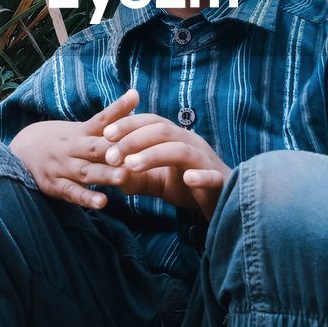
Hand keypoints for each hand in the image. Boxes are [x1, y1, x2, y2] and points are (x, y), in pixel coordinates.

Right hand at [8, 90, 143, 209]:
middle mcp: (71, 147)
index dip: (118, 108)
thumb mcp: (81, 127)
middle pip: (95, 147)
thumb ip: (109, 118)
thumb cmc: (62, 139)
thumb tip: (136, 95)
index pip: (101, 118)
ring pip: (85, 171)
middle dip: (115, 150)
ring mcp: (62, 167)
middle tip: (136, 152)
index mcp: (80, 132)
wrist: (21, 150)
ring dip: (105, 174)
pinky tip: (102, 202)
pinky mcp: (55, 186)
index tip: (134, 96)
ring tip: (123, 177)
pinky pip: (71, 193)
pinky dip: (86, 198)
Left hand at [101, 88, 230, 222]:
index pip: (151, 122)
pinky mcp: (219, 182)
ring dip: (154, 155)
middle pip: (162, 130)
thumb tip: (111, 174)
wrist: (222, 204)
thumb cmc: (187, 188)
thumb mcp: (156, 181)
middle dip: (133, 140)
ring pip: (181, 150)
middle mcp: (191, 143)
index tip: (105, 134)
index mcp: (176, 138)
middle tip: (111, 155)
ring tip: (130, 165)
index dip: (128, 125)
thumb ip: (135, 177)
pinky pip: (211, 176)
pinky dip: (200, 176)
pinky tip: (187, 179)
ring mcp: (206, 162)